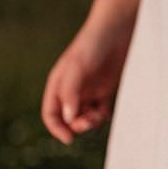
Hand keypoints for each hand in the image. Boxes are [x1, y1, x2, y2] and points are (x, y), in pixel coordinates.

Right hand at [41, 24, 131, 143]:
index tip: (69, 139)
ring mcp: (89, 90)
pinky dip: (102, 117)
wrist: (116, 29)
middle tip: (90, 122)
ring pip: (85, 117)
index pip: (51, 114)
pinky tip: (106, 114)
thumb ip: (71, 92)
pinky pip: (101, 111)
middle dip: (77, 126)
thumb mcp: (77, 67)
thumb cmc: (92, 44)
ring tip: (100, 116)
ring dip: (91, 122)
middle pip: (69, 119)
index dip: (57, 128)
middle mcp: (72, 90)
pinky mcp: (106, 88)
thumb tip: (69, 117)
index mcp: (58, 85)